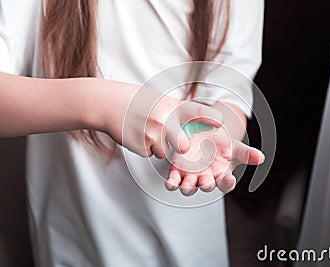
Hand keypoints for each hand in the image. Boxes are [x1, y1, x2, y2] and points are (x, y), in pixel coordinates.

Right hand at [100, 81, 222, 157]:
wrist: (108, 104)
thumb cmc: (137, 101)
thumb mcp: (160, 100)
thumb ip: (177, 111)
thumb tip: (196, 118)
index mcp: (170, 107)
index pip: (196, 112)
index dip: (210, 118)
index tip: (221, 122)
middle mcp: (163, 120)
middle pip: (183, 147)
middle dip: (181, 148)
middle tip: (174, 141)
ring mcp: (151, 134)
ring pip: (164, 153)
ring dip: (159, 147)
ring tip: (147, 131)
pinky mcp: (139, 146)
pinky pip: (150, 153)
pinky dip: (146, 148)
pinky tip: (138, 135)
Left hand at [165, 127, 264, 195]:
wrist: (201, 135)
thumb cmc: (219, 145)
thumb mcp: (234, 146)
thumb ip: (246, 153)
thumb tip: (261, 158)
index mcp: (221, 175)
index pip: (226, 184)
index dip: (227, 182)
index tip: (228, 178)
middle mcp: (207, 178)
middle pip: (207, 186)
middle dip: (207, 185)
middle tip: (207, 182)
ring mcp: (192, 177)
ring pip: (190, 187)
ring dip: (188, 188)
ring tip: (187, 186)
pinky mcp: (177, 172)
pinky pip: (174, 181)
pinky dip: (172, 183)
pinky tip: (171, 183)